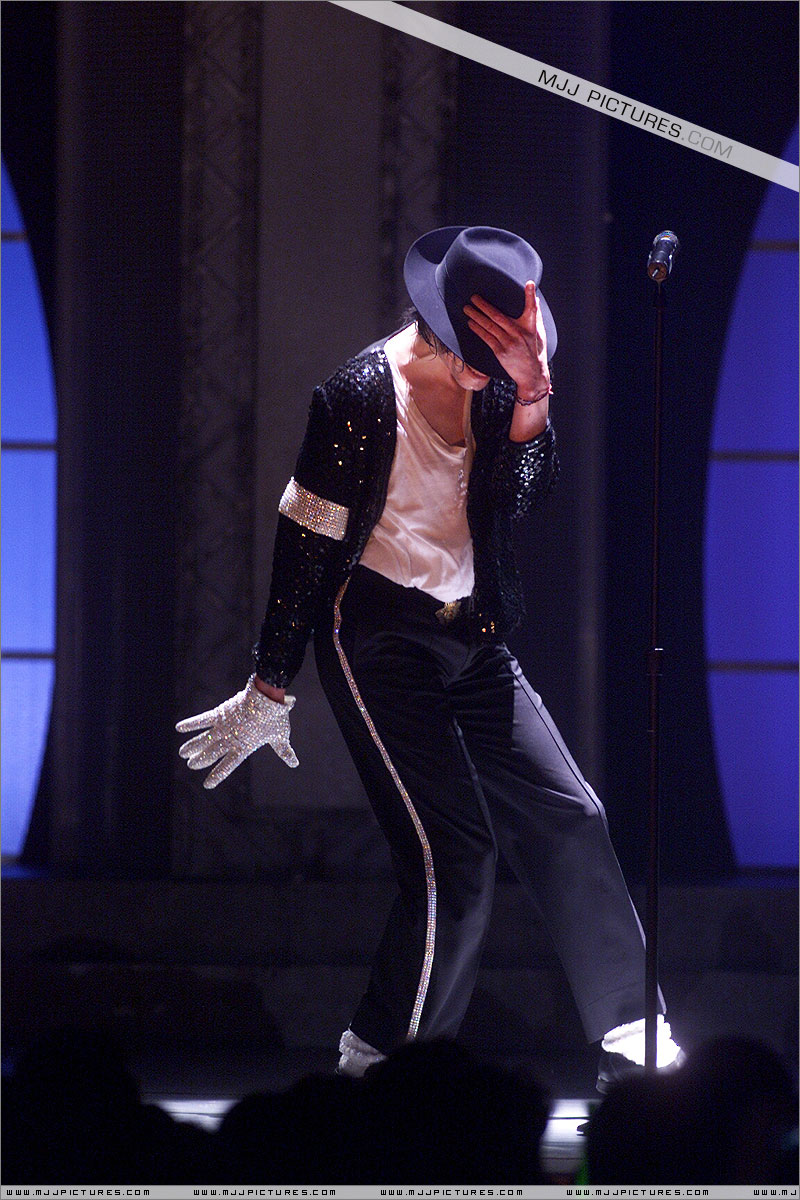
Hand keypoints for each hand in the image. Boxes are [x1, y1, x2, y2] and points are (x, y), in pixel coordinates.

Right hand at [176, 675, 298, 787]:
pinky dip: (190, 724)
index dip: (216, 776)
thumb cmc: (275, 719)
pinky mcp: (219, 713)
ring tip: (182, 754)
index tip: (207, 785)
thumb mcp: (280, 738)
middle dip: (200, 761)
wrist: (267, 699)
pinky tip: (179, 728)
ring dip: (192, 747)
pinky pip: (202, 720)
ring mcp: (223, 727)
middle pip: (211, 754)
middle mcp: (230, 740)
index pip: (227, 767)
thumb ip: (284, 751)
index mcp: (243, 748)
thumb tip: (295, 763)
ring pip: (203, 740)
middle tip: (191, 765)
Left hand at [463, 280, 549, 399]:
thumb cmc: (536, 351)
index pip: (532, 309)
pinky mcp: (501, 353)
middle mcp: (519, 334)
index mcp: (530, 327)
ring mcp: (509, 343)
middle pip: (498, 316)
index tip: (529, 284)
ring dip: (476, 317)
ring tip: (467, 309)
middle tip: (474, 297)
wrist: (532, 374)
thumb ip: (536, 315)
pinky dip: (478, 330)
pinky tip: (471, 324)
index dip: (531, 296)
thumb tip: (536, 298)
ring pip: (490, 327)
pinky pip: (487, 338)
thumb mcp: (540, 333)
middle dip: (484, 306)